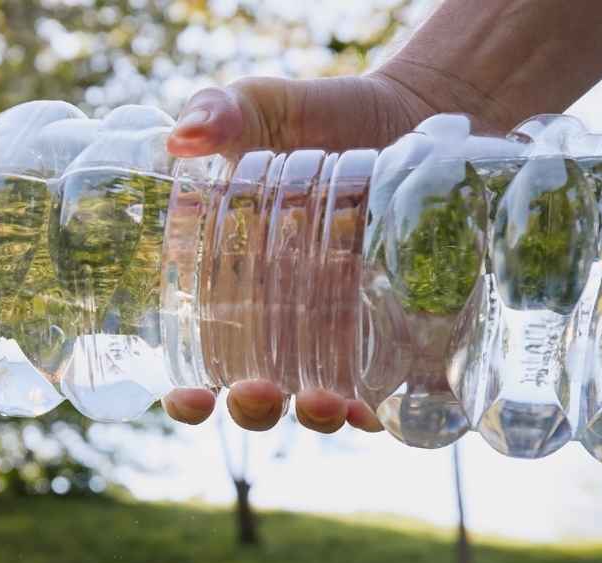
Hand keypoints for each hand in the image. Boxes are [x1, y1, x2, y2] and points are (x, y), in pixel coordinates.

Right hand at [157, 71, 474, 433]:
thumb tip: (184, 137)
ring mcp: (345, 337)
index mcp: (232, 292)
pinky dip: (388, 410)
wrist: (417, 112)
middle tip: (256, 392)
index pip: (197, 364)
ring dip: (318, 416)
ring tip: (324, 404)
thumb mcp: (265, 107)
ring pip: (324, 405)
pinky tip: (384, 409)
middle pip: (257, 399)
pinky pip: (395, 390)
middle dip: (253, 409)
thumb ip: (220, 112)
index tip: (188, 398)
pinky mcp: (405, 331)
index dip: (186, 396)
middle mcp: (284, 329)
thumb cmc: (323, 116)